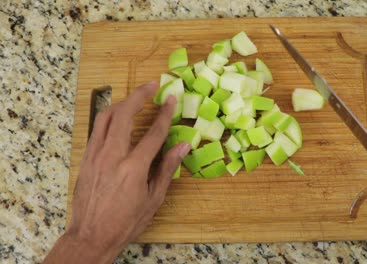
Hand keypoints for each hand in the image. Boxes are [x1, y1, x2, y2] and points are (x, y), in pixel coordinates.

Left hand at [44, 81, 190, 262]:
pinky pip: (96, 129)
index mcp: (133, 167)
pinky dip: (108, 117)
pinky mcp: (85, 158)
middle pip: (125, 114)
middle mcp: (112, 156)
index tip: (171, 98)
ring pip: (106, 117)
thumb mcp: (153, 199)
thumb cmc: (126, 221)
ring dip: (122, 102)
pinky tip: (116, 115)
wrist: (91, 235)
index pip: (154, 132)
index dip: (164, 113)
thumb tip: (183, 146)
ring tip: (135, 96)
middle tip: (152, 84)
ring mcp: (95, 155)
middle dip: (139, 94)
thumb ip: (167, 169)